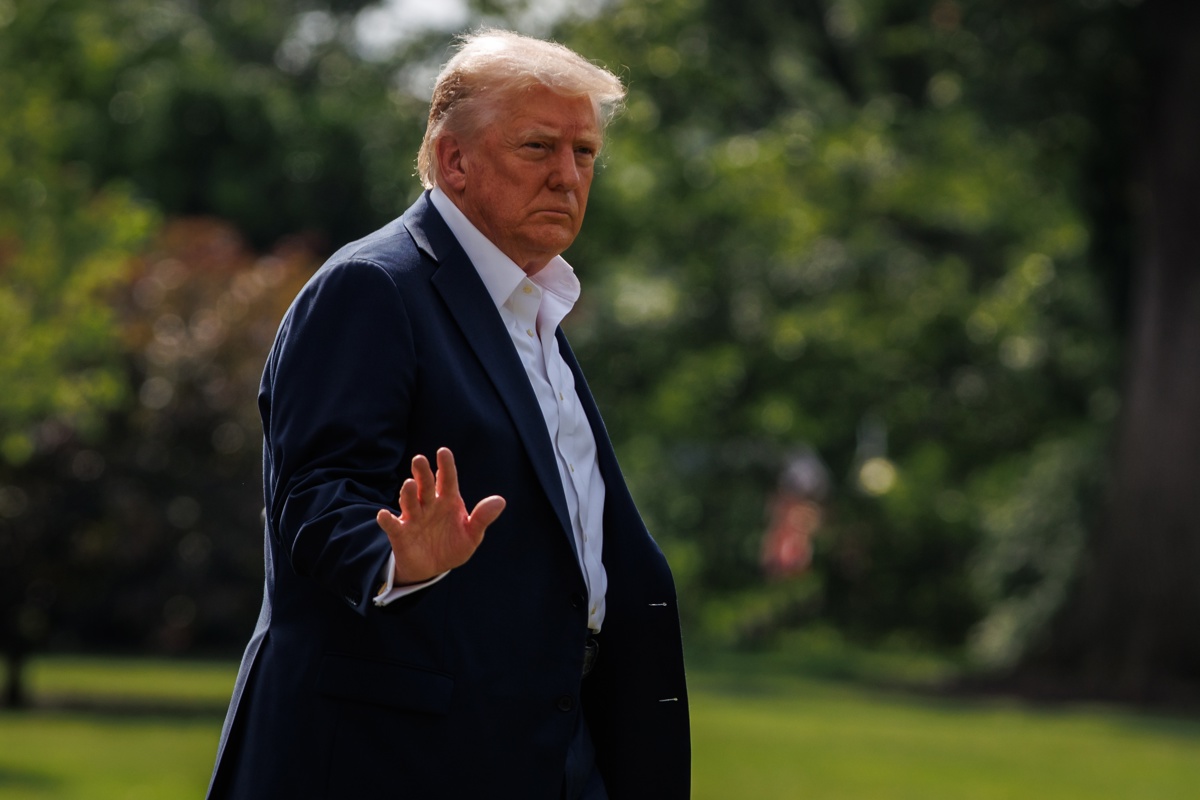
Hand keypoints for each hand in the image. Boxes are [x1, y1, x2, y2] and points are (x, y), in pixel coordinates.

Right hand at [376, 447, 505, 583]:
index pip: (447, 480)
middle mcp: (429, 504)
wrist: (433, 568)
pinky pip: (392, 525)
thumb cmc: (453, 546)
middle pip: (425, 485)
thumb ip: (482, 518)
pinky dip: (387, 520)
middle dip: (422, 473)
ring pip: (410, 501)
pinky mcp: (401, 534)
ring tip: (410, 484)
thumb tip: (500, 501)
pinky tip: (383, 515)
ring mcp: (413, 517)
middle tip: (420, 460)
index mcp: (447, 500)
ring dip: (408, 493)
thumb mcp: (472, 535)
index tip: (443, 451)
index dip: (446, 466)